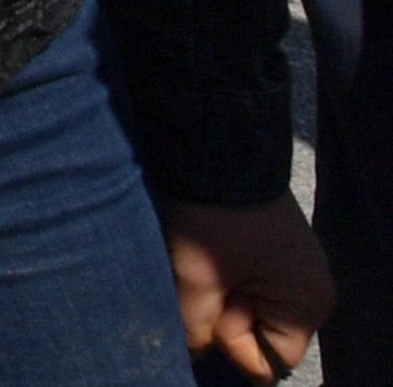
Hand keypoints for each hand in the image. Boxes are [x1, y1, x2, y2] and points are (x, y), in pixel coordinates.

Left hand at [166, 194, 332, 377]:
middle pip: (262, 332)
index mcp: (307, 305)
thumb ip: (197, 326)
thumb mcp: (198, 279)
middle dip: (225, 318)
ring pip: (250, 307)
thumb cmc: (214, 219)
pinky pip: (250, 282)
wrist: (216, 151)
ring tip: (206, 265)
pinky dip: (226, 277)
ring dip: (222, 296)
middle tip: (205, 283)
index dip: (235, 343)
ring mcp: (295, 267)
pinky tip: (210, 254)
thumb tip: (196, 351)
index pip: (272, 358)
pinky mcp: (275, 249)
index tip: (214, 308)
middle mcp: (311, 291)